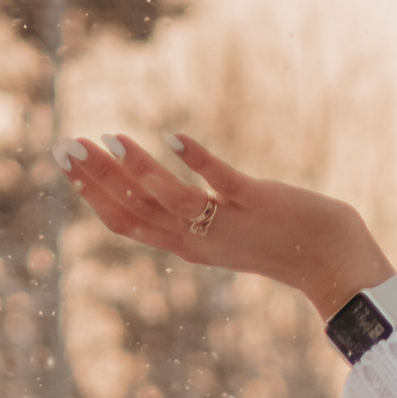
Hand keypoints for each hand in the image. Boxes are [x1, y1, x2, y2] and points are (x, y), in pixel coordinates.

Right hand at [57, 130, 396, 322]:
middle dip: (98, 180)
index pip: (128, 224)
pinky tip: (173, 136)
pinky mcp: (258, 204)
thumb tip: (167, 184)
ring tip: (109, 139)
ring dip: (138, 170)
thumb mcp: (224, 232)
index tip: (68, 167)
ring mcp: (228, 223)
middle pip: (136, 211)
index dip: (94, 196)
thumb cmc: (280, 241)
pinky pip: (221, 182)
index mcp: (187, 246)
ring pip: (171, 200)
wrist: (330, 260)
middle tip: (66, 147)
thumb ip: (194, 214)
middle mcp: (200, 241)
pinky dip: (196, 161)